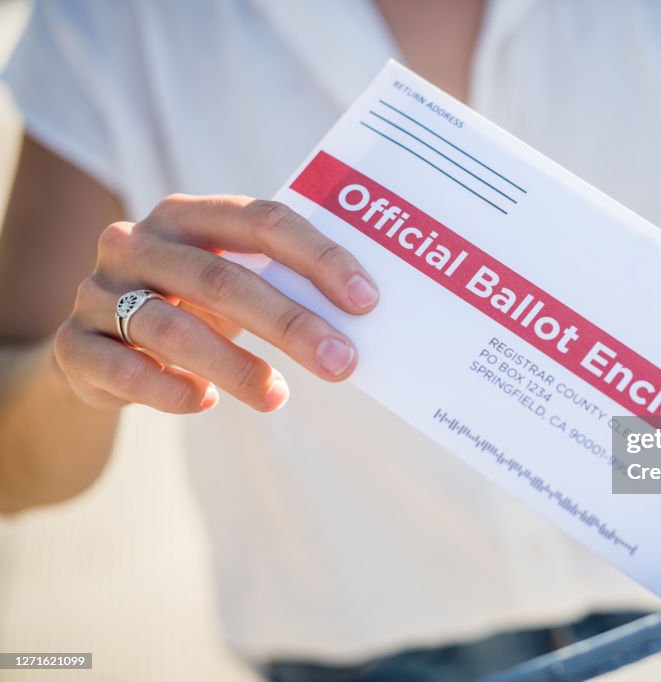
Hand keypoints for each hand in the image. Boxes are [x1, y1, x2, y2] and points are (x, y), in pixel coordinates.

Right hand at [53, 194, 377, 412]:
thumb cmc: (192, 308)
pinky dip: (170, 390)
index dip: (318, 258)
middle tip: (342, 362)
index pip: (262, 221)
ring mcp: (98, 293)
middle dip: (290, 324)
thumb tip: (362, 317)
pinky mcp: (74, 345)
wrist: (101, 348)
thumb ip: (281, 284)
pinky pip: (124, 371)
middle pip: (222, 279)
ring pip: (172, 328)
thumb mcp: (231, 282)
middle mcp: (136, 243)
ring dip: (235, 367)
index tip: (367, 301)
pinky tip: (204, 402)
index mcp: (188, 215)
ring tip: (278, 397)